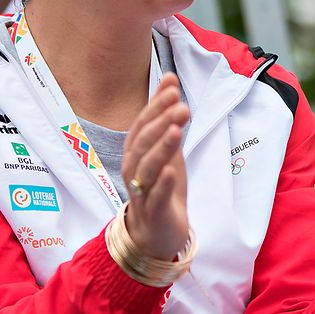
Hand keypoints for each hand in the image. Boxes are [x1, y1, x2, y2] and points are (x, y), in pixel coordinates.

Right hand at [121, 74, 190, 260]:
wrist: (158, 234)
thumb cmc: (162, 186)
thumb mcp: (167, 147)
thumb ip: (166, 116)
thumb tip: (169, 78)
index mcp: (135, 153)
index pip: (141, 125)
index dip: (155, 106)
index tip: (173, 88)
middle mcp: (133, 170)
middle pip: (142, 144)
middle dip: (160, 122)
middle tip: (181, 105)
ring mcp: (142, 192)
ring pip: (147, 168)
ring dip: (162, 148)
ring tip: (177, 130)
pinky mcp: (155, 213)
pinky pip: (156, 197)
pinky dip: (163, 184)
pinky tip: (172, 171)